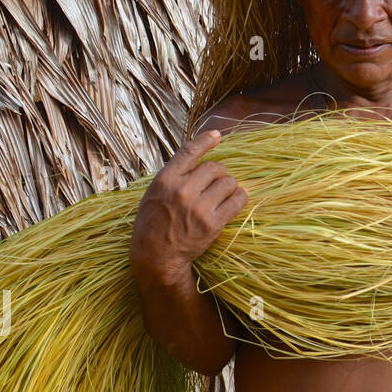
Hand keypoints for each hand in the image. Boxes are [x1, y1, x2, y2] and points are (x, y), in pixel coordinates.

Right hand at [130, 130, 247, 279]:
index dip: (205, 141)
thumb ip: (173, 175)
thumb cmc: (153, 223)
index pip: (189, 152)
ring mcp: (198, 208)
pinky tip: (234, 200)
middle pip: (215, 167)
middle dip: (218, 173)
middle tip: (214, 183)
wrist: (156, 256)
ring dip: (228, 186)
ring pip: (228, 182)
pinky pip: (237, 200)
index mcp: (165, 181)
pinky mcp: (213, 223)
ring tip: (221, 194)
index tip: (217, 135)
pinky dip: (239, 198)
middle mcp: (182, 191)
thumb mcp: (154, 193)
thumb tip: (196, 156)